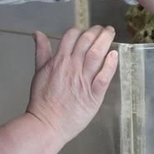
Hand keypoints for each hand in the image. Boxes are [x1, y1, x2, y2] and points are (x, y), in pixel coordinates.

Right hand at [26, 26, 118, 143]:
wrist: (46, 124)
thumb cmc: (42, 101)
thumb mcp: (39, 72)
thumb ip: (41, 52)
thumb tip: (38, 33)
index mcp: (59, 61)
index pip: (71, 36)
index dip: (80, 30)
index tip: (87, 31)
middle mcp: (72, 67)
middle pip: (87, 41)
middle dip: (96, 31)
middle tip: (104, 29)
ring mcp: (84, 81)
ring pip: (97, 54)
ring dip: (105, 40)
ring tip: (111, 33)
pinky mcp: (94, 95)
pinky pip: (104, 77)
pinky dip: (110, 64)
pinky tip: (114, 55)